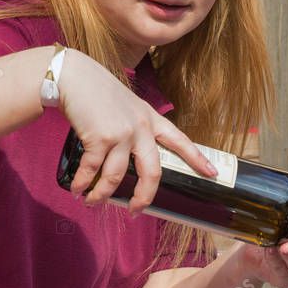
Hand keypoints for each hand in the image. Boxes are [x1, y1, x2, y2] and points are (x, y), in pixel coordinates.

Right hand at [57, 49, 217, 212]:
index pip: (181, 141)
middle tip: (136, 210)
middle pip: (151, 172)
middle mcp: (141, 128)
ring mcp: (121, 134)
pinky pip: (92, 170)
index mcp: (152, 120)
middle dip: (144, 197)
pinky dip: (83, 183)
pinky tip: (78, 189)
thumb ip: (137, 128)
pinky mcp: (100, 138)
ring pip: (116, 177)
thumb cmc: (99, 92)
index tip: (212, 175)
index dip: (197, 159)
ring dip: (102, 194)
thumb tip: (132, 156)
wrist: (75, 76)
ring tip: (92, 202)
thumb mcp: (130, 107)